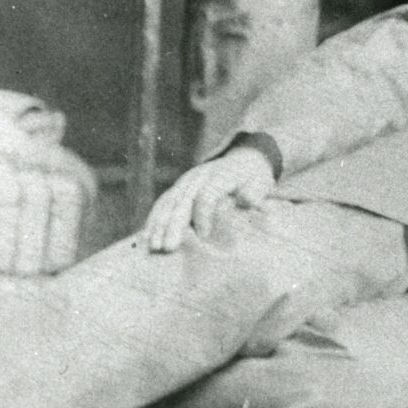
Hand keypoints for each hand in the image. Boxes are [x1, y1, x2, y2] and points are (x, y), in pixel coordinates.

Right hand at [142, 140, 276, 251]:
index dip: (204, 215)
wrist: (245, 159)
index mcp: (221, 174)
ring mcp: (186, 181)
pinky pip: (163, 202)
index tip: (204, 236)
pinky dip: (154, 219)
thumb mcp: (261, 183)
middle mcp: (200, 176)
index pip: (207, 194)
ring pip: (169, 202)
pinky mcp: (179, 188)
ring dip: (159, 224)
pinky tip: (146, 236)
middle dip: (174, 224)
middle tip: (168, 248)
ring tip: (153, 246)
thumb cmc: (254, 178)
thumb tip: (247, 201)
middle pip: (183, 200)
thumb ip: (254, 192)